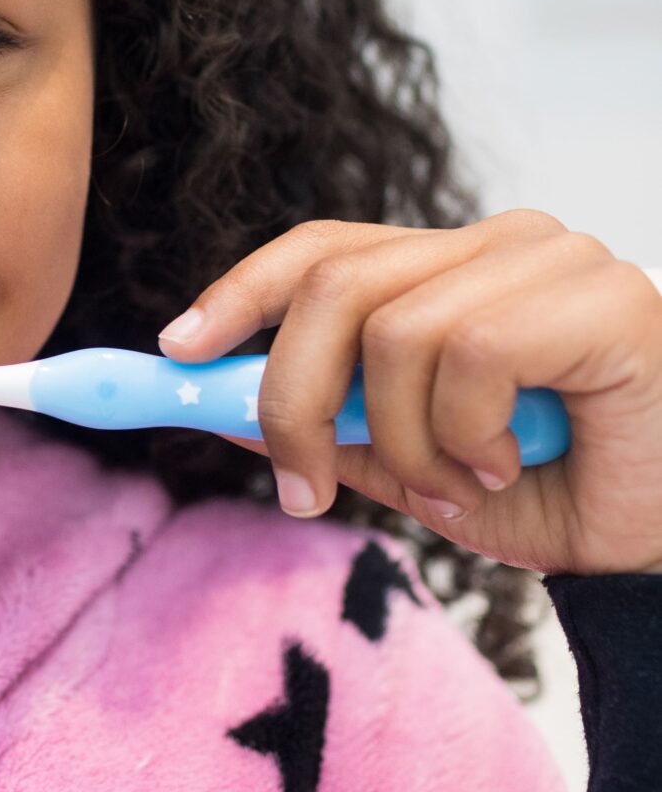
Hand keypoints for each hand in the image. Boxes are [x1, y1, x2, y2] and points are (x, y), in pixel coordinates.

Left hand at [158, 211, 661, 575]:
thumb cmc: (557, 496)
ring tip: (457, 487)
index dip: (240, 292)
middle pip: (334, 283)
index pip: (324, 248)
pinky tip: (507, 464)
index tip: (177, 350)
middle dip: (291, 397)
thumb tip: (214, 407)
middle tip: (304, 493)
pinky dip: (466, 431)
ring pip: (393, 329)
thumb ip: (328, 430)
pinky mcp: (602, 298)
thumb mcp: (411, 471)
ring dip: (402, 441)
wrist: (659, 547)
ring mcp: (553, 261)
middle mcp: (499, 244)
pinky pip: (470, 353)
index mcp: (451, 268)